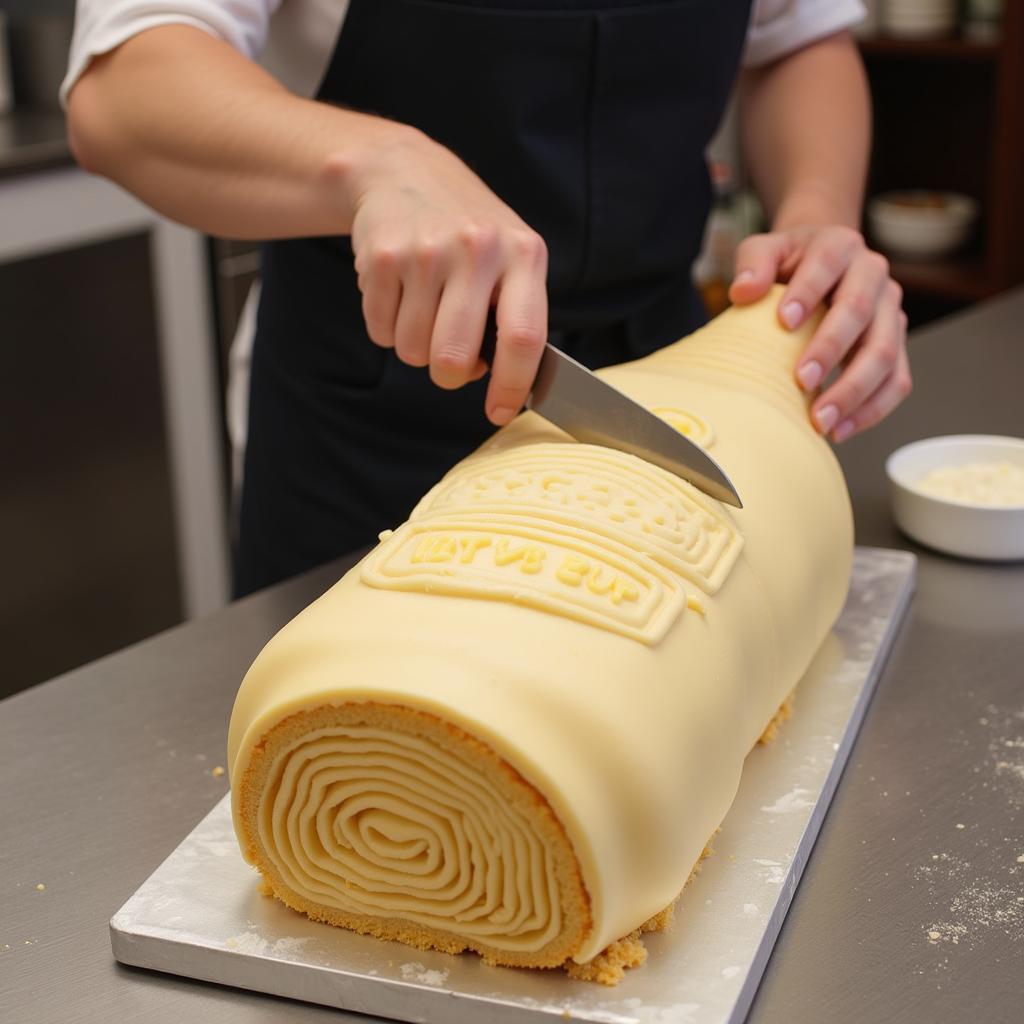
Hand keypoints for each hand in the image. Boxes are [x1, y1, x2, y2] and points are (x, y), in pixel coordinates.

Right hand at [346, 126, 547, 425]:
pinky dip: (386, 328)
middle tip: (449, 364)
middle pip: (454, 357)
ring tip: (424, 309)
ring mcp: (426, 252)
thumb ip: (512, 317)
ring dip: (416, 348)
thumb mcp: (510, 258)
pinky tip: (398, 293)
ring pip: (414, 351)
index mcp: (523, 254)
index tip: (500, 413)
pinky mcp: (381, 257)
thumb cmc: (470, 232)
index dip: (512, 387)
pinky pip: (380, 331)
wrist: (404, 171)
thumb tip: (496, 381)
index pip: (523, 338)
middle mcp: (477, 250)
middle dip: (448, 376)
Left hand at [728, 225, 910, 441]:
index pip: (828, 266)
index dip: (807, 292)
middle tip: (801, 381)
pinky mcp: (897, 345)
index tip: (783, 322)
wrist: (821, 267)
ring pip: (885, 353)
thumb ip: (752, 261)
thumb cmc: (787, 264)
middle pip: (861, 313)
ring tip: (820, 421)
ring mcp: (890, 312)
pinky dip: (872, 410)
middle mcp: (874, 275)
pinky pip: (897, 380)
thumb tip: (743, 291)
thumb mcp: (766, 249)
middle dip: (831, 349)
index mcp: (841, 246)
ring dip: (853, 391)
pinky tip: (840, 431)